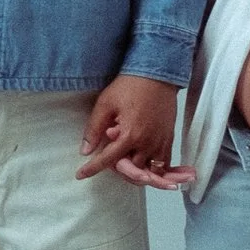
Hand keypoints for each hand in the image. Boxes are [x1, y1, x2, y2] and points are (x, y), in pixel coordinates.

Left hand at [78, 73, 191, 188]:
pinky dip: (155, 170)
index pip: (108, 160)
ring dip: (135, 172)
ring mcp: (160, 142)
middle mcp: (146, 143)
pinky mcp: (169, 139)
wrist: (157, 74)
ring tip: (125, 164)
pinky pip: (164, 164)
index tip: (81, 174)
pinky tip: (146, 168)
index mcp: (129, 135)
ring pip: (149, 171)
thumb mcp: (105, 104)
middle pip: (130, 170)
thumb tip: (85, 150)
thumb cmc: (130, 85)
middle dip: (117, 169)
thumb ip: (94, 129)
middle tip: (108, 160)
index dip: (92, 168)